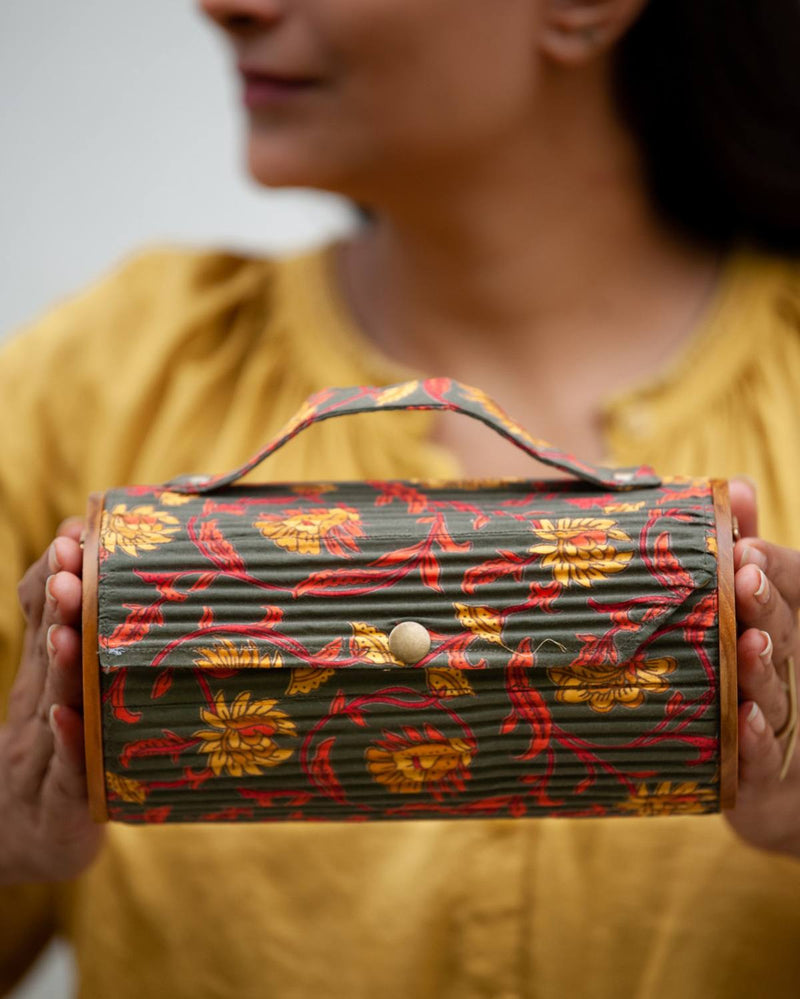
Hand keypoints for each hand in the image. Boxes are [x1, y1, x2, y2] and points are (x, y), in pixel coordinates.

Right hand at [0, 516, 103, 883]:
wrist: (29, 841)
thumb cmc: (60, 750)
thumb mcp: (62, 686)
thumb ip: (79, 629)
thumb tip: (96, 553)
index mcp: (46, 676)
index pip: (43, 617)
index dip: (55, 574)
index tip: (76, 531)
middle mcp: (40, 707)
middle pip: (47, 650)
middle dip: (58, 602)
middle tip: (71, 561)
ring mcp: (46, 756)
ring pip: (53, 703)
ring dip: (61, 663)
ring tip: (67, 627)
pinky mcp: (65, 805)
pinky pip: (66, 771)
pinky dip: (65, 741)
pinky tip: (66, 714)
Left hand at [724, 478, 799, 857]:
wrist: (763, 776)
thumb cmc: (736, 670)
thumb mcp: (739, 605)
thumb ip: (737, 544)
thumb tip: (735, 487)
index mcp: (780, 618)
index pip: (788, 582)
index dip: (772, 566)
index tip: (746, 548)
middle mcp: (785, 662)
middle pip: (780, 629)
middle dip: (765, 602)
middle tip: (746, 577)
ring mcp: (778, 716)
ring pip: (771, 688)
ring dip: (761, 666)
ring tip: (748, 643)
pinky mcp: (761, 770)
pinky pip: (759, 755)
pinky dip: (756, 739)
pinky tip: (746, 719)